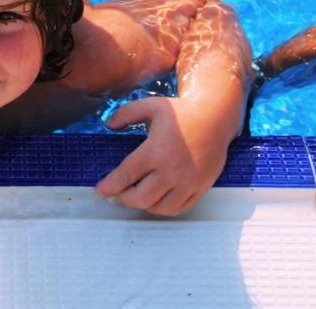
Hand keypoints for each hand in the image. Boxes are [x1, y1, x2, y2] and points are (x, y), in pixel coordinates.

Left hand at [95, 96, 233, 215]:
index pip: (126, 175)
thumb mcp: (151, 106)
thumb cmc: (182, 112)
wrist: (215, 118)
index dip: (110, 186)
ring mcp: (188, 182)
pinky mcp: (200, 188)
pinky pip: (179, 208)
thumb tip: (108, 125)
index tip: (100, 190)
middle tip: (116, 193)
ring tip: (136, 195)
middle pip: (141, 198)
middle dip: (123, 198)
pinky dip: (164, 208)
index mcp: (156, 151)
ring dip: (143, 205)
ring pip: (159, 208)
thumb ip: (126, 114)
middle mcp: (171, 170)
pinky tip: (156, 200)